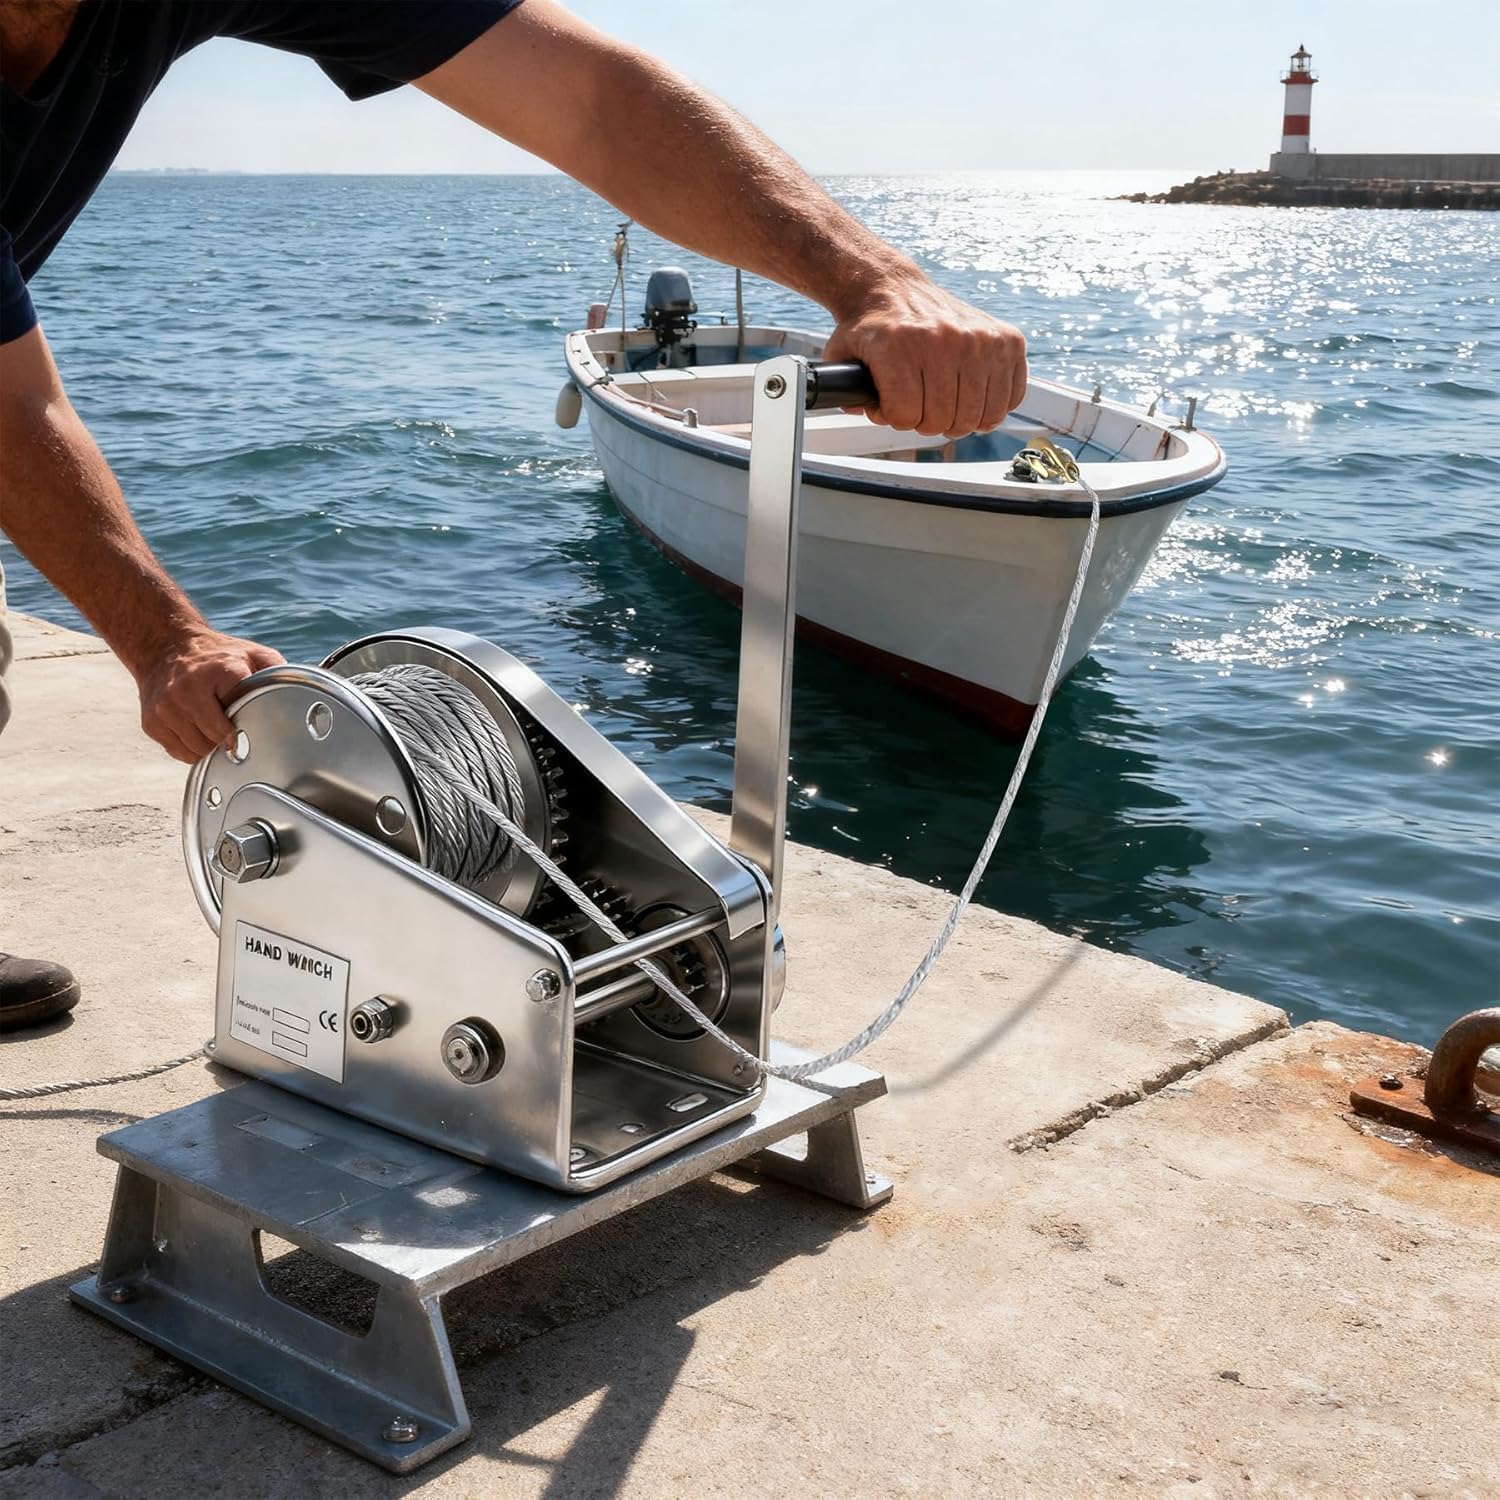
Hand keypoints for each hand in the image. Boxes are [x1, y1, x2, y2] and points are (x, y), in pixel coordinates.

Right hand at [133, 630, 283, 762]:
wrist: (164, 646)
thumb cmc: (215, 655)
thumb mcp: (252, 654)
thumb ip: (277, 670)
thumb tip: (302, 691)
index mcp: (220, 672)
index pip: (238, 717)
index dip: (246, 728)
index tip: (248, 730)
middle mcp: (188, 689)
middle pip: (216, 739)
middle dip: (228, 741)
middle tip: (232, 731)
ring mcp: (166, 707)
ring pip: (197, 750)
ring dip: (209, 747)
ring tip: (213, 729)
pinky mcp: (152, 722)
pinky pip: (179, 752)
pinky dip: (191, 748)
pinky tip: (196, 731)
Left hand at [823, 271, 1027, 437]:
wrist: (894, 288)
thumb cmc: (873, 327)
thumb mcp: (841, 354)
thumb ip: (842, 389)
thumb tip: (860, 410)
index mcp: (899, 345)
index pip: (905, 416)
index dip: (896, 419)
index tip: (893, 406)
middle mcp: (943, 339)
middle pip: (942, 419)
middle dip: (927, 421)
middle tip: (921, 406)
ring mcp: (980, 339)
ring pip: (977, 416)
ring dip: (959, 418)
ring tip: (945, 403)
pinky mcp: (1007, 340)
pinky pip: (1011, 398)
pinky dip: (993, 406)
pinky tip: (974, 395)